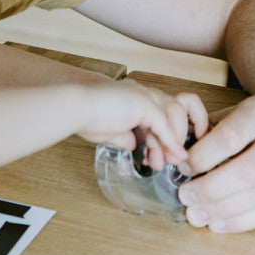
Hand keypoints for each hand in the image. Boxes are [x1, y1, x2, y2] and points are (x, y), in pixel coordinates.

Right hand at [78, 80, 208, 170]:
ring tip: (167, 161)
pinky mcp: (144, 102)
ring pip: (175, 114)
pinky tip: (171, 155)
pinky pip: (164, 124)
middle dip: (178, 136)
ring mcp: (145, 95)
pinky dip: (170, 141)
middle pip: (177, 109)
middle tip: (173, 161)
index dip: (174, 129)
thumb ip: (126, 136)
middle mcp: (144, 93)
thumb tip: (135, 145)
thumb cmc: (85, 118)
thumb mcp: (111, 132)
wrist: (75, 109)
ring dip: (174, 140)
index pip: (165, 111)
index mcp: (136, 98)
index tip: (175, 152)